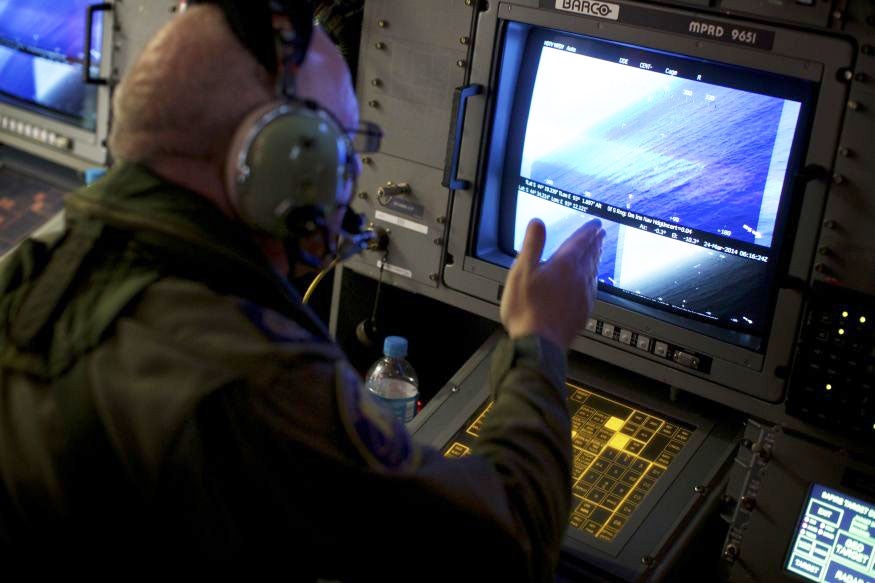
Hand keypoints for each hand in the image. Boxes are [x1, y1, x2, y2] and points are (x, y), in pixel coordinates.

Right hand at [500, 218, 604, 349]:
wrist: (539, 344)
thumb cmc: (526, 309)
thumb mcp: (521, 272)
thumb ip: (532, 245)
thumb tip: (538, 223)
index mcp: (564, 265)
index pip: (580, 242)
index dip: (587, 231)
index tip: (595, 224)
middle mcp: (578, 278)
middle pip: (590, 256)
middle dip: (594, 243)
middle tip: (600, 234)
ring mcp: (583, 296)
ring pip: (593, 272)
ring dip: (595, 260)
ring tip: (597, 253)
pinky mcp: (583, 312)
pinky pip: (592, 290)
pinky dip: (593, 280)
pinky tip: (590, 282)